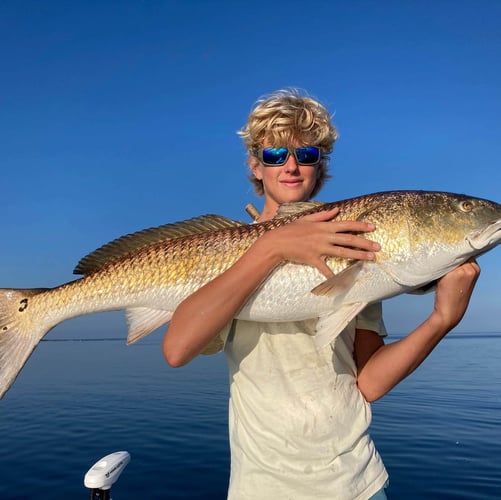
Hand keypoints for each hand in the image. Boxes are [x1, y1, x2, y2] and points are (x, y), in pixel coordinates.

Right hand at [259, 207, 380, 277]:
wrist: (277, 242)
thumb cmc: (291, 230)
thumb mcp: (307, 219)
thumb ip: (323, 215)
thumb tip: (336, 210)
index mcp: (324, 226)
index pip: (346, 224)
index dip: (360, 225)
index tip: (373, 227)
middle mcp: (324, 236)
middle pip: (349, 239)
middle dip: (365, 243)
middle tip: (378, 247)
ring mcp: (319, 248)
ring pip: (342, 252)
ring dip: (358, 255)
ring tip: (370, 258)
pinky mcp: (312, 259)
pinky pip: (325, 268)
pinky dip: (333, 275)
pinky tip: (342, 280)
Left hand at [432, 259, 480, 330]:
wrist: (449, 311)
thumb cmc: (452, 296)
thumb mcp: (460, 280)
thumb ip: (458, 268)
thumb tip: (446, 255)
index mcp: (475, 269)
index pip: (463, 254)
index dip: (453, 255)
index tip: (444, 257)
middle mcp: (472, 268)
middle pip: (457, 254)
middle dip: (447, 256)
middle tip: (438, 260)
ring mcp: (464, 270)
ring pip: (449, 257)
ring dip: (442, 260)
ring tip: (434, 266)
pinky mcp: (454, 274)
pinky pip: (444, 263)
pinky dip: (437, 265)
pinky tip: (433, 268)